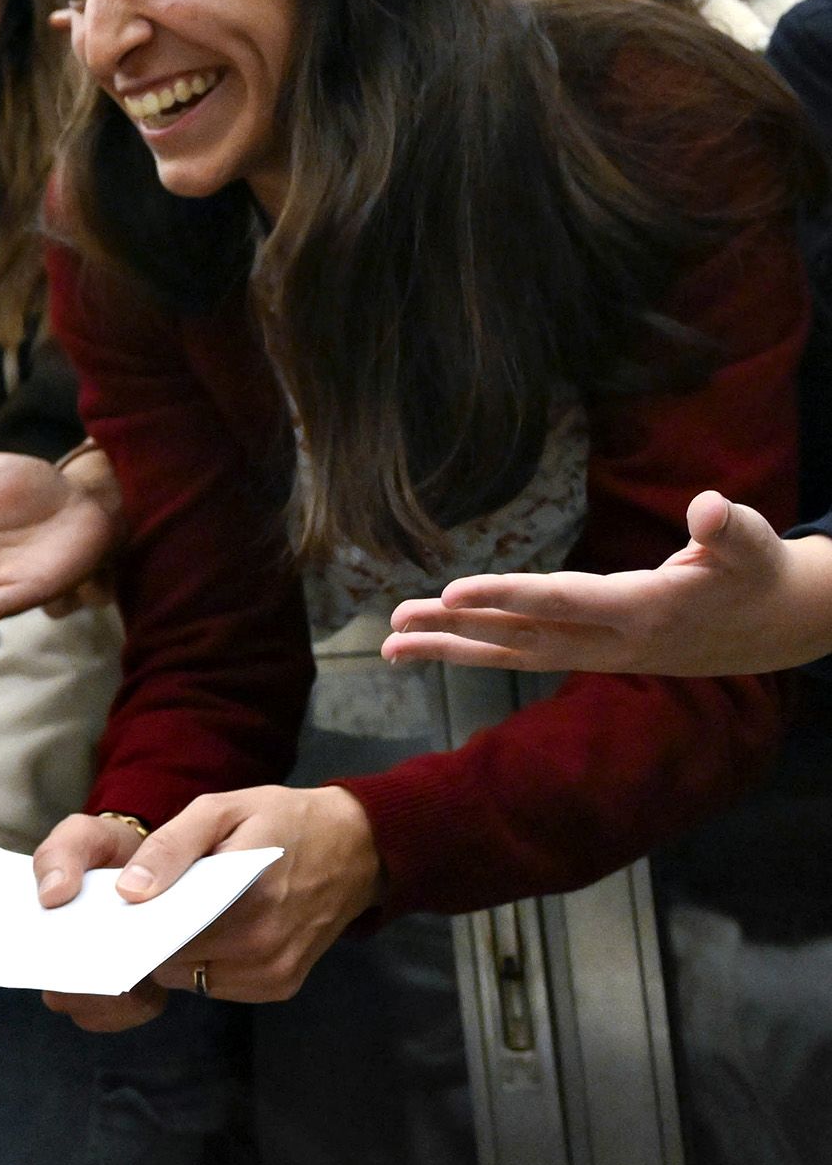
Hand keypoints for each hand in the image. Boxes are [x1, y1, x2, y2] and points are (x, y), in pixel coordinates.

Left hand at [31, 787, 383, 1031]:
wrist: (356, 848)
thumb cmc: (282, 820)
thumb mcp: (221, 809)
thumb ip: (171, 848)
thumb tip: (131, 892)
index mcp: (248, 898)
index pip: (164, 932)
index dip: (128, 927)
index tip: (104, 916)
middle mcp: (264, 947)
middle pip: (173, 961)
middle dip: (146, 939)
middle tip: (131, 912)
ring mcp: (275, 973)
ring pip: (191, 978)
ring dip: (174, 953)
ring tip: (170, 915)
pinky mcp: (281, 987)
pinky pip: (218, 985)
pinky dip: (203, 963)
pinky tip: (204, 930)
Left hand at [386, 489, 831, 677]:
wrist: (774, 628)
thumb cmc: (758, 574)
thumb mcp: (755, 548)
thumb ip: (731, 530)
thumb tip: (711, 509)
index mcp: (645, 610)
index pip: (563, 601)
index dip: (507, 597)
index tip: (453, 593)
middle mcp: (613, 642)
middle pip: (522, 638)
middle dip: (456, 631)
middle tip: (393, 624)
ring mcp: (599, 653)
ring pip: (514, 653)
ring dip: (451, 648)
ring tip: (391, 645)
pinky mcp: (592, 653)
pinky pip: (523, 654)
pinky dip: (476, 649)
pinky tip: (433, 644)